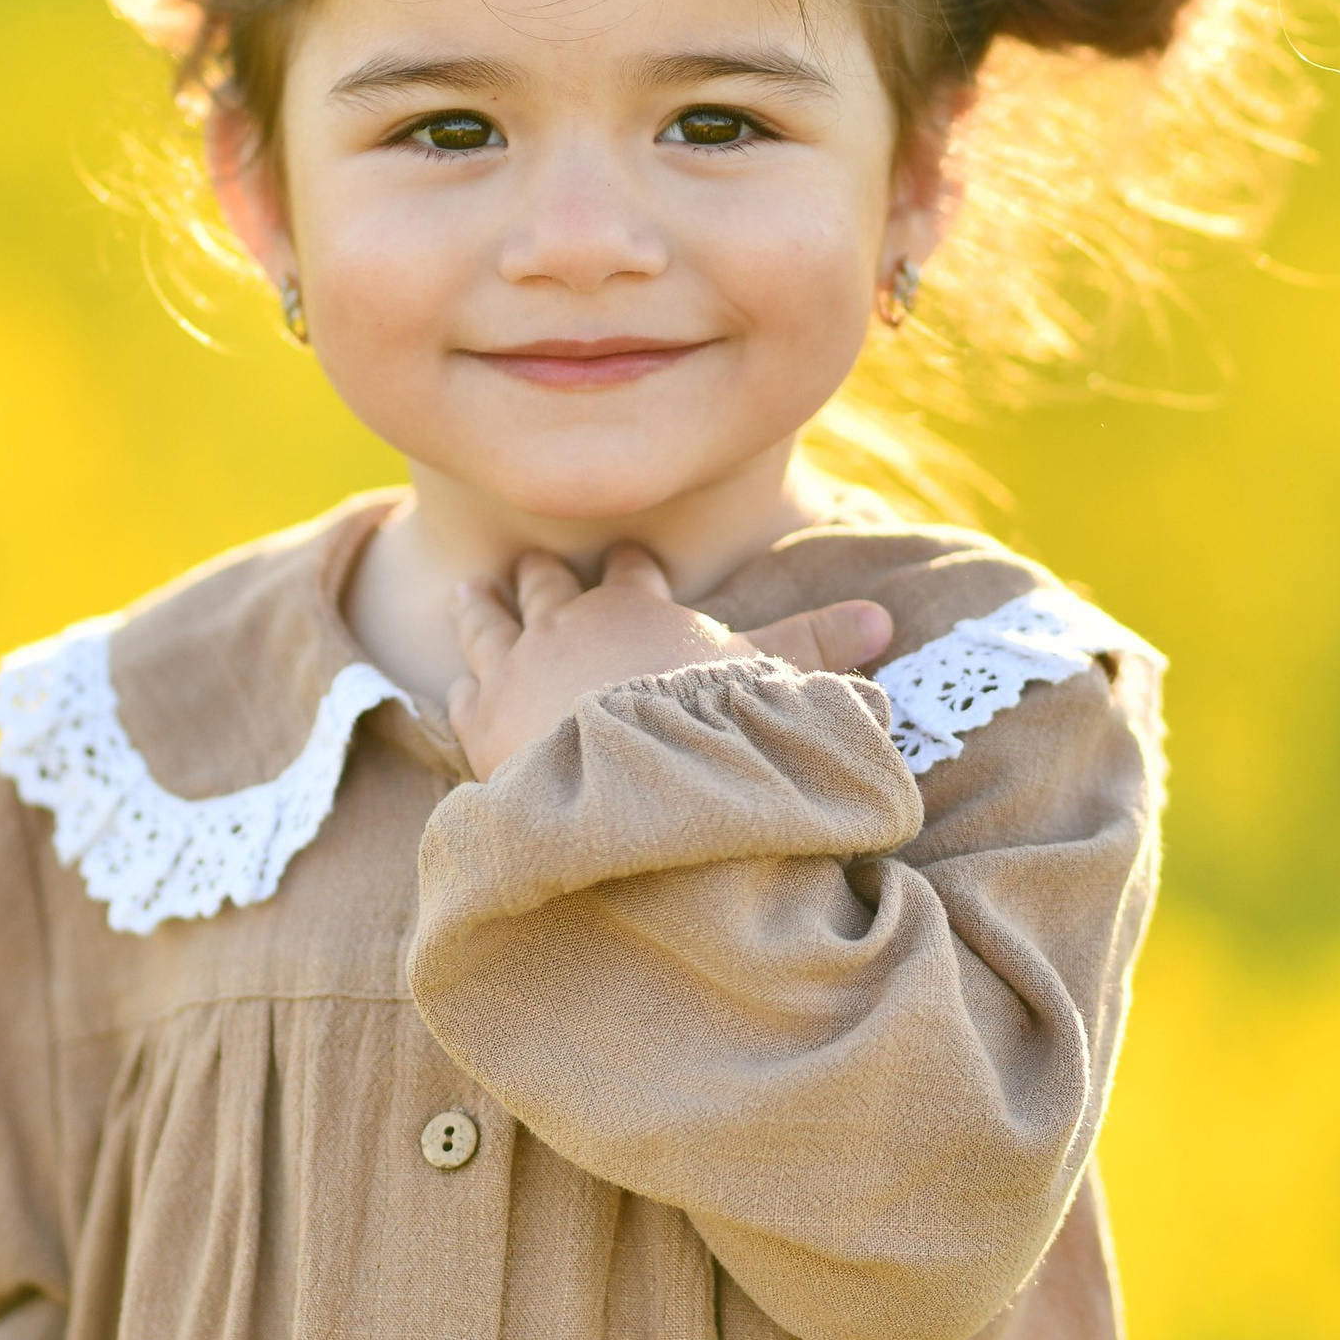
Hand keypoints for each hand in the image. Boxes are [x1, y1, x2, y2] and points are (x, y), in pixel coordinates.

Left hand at [447, 544, 891, 777]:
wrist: (622, 779)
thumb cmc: (701, 726)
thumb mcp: (772, 683)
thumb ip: (819, 649)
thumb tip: (885, 618)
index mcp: (633, 605)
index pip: (632, 570)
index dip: (632, 566)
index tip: (628, 559)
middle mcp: (565, 621)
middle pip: (547, 583)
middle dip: (543, 572)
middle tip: (529, 560)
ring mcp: (514, 668)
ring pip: (487, 622)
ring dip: (480, 606)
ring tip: (469, 589)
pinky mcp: (479, 722)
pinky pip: (460, 693)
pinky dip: (459, 686)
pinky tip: (454, 685)